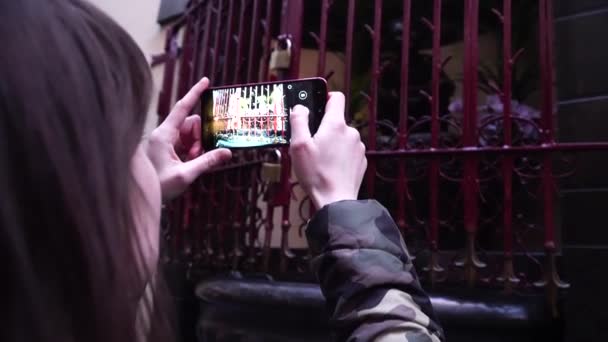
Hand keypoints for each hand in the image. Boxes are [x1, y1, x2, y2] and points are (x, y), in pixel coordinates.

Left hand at [145, 77, 231, 200]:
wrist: (136, 198)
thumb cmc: (158, 186)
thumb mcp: (185, 175)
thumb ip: (207, 162)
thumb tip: (227, 152)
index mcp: (163, 135)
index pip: (182, 108)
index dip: (195, 93)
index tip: (206, 81)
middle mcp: (162, 135)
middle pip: (191, 124)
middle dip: (200, 137)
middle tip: (198, 155)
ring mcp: (163, 142)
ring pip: (189, 134)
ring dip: (196, 147)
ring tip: (192, 163)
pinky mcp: (165, 150)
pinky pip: (184, 144)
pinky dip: (191, 152)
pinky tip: (189, 164)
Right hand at [289, 92, 366, 208]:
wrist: (336, 200)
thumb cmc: (316, 174)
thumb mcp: (298, 145)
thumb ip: (298, 121)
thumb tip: (300, 108)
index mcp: (335, 125)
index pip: (336, 97)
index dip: (325, 97)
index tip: (317, 104)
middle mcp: (351, 132)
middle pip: (336, 121)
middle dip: (323, 129)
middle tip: (311, 144)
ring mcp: (358, 147)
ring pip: (342, 137)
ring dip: (332, 143)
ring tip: (320, 160)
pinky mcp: (361, 160)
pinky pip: (348, 151)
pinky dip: (339, 155)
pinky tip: (330, 168)